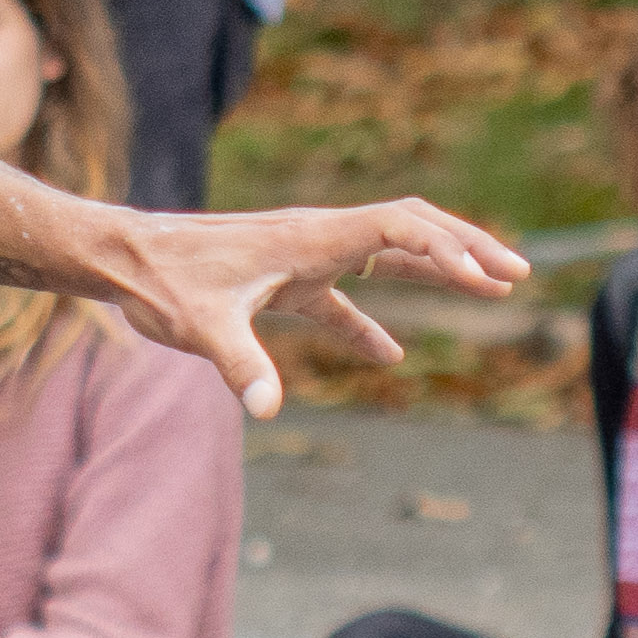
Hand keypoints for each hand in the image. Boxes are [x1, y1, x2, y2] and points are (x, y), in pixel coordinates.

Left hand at [95, 195, 530, 422]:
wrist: (122, 258)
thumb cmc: (161, 284)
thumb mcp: (202, 328)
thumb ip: (241, 366)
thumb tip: (267, 410)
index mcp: (309, 237)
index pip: (397, 227)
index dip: (445, 248)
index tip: (482, 278)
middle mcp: (314, 236)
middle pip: (409, 227)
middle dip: (465, 246)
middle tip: (515, 275)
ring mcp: (302, 255)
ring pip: (385, 251)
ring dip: (436, 267)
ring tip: (491, 289)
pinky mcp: (283, 280)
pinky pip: (342, 296)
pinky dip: (371, 320)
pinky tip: (390, 355)